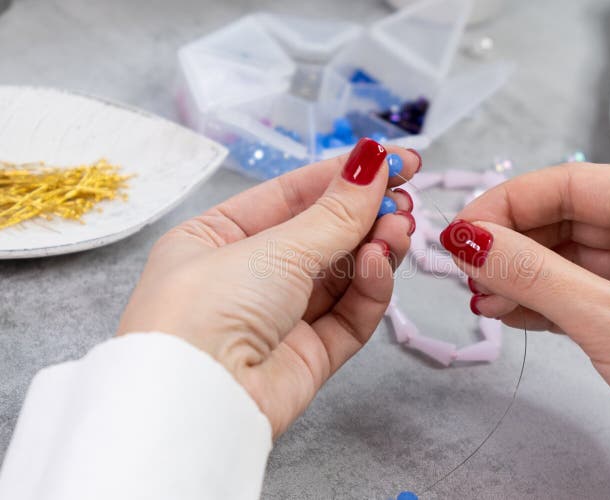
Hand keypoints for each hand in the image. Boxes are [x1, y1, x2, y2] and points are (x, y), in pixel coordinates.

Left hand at [118, 139, 419, 436]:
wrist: (196, 406)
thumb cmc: (206, 311)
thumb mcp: (274, 248)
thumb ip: (335, 212)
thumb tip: (373, 161)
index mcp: (218, 238)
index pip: (292, 195)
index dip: (345, 175)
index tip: (397, 160)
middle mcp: (249, 276)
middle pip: (322, 234)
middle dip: (366, 214)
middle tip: (405, 197)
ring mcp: (279, 318)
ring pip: (342, 274)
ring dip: (375, 247)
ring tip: (400, 227)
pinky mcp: (308, 356)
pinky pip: (349, 315)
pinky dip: (371, 288)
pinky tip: (381, 263)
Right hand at [440, 163, 609, 497]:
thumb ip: (533, 275)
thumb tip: (472, 241)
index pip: (572, 184)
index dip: (509, 203)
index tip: (463, 228)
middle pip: (564, 219)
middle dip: (510, 244)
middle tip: (464, 265)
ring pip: (563, 257)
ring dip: (518, 276)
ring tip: (478, 294)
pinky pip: (572, 291)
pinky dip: (535, 301)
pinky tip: (503, 310)